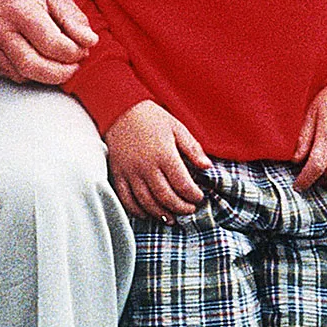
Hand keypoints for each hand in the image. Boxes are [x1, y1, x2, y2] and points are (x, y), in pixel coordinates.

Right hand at [0, 0, 97, 85]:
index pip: (52, 45)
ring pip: (23, 75)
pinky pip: (11, 75)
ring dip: (46, 74)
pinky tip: (36, 58)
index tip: (83, 49)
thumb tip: (89, 42)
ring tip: (57, 60)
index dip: (74, 53)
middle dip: (61, 73)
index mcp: (20, 10)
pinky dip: (29, 72)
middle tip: (74, 67)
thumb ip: (74, 18)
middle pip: (34, 67)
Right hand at [104, 100, 210, 219]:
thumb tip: (208, 166)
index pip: (183, 184)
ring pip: (147, 202)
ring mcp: (130, 172)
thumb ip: (193, 148)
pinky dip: (137, 210)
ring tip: (172, 217)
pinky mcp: (118, 174)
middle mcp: (147, 167)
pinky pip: (126, 199)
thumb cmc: (151, 118)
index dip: (194, 195)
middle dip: (181, 208)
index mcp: (164, 155)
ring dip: (162, 214)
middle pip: (166, 197)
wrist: (120, 109)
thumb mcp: (177, 127)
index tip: (199, 197)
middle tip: (190, 209)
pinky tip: (148, 213)